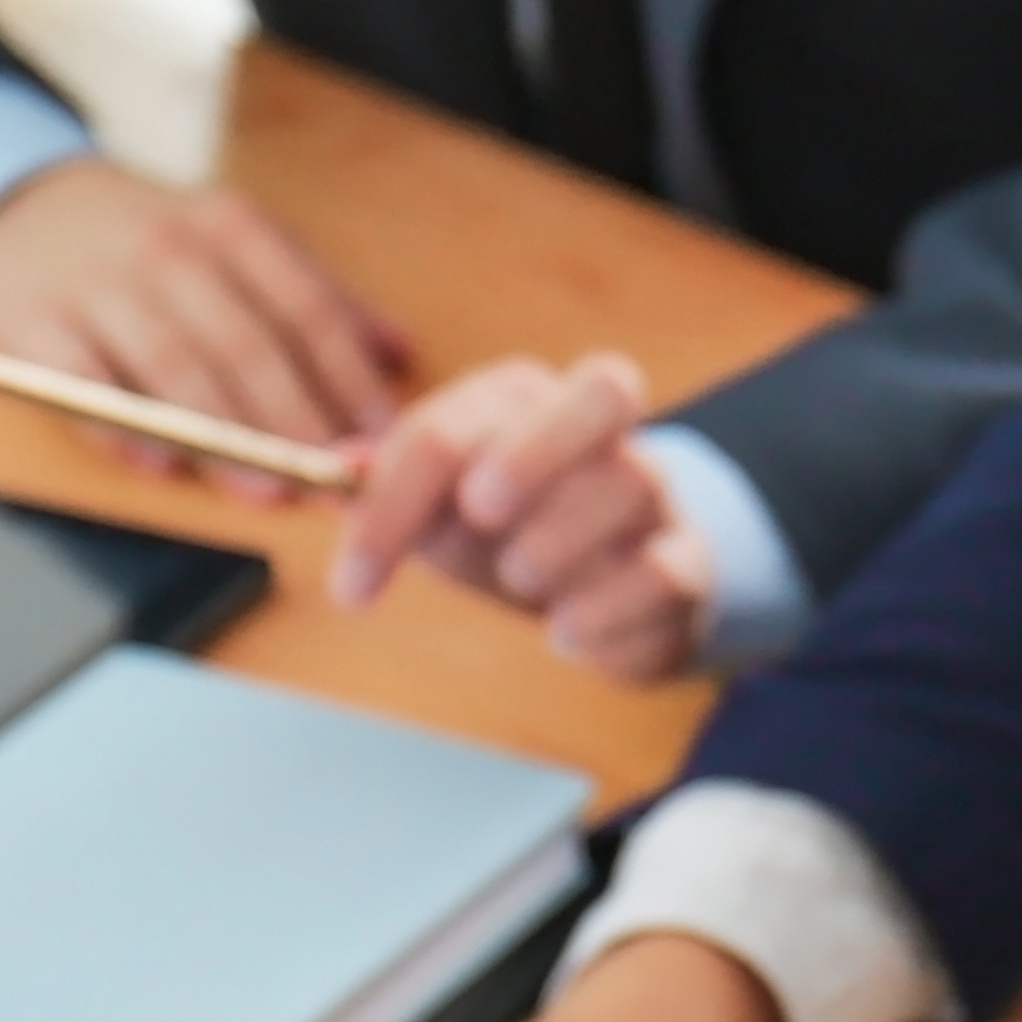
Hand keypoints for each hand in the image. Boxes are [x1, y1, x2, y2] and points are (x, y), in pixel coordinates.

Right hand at [0, 161, 404, 495]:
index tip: (376, 434)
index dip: (344, 374)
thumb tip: (399, 352)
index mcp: (229, 225)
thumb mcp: (237, 239)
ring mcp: (98, 284)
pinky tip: (159, 463)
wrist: (28, 204)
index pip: (303, 306)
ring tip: (264, 486)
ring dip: (222, 435)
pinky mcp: (35, 321)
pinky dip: (122, 424)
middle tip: (325, 476)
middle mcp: (167, 249)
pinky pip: (82, 379)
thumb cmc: (152, 240)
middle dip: (292, 418)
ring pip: (172, 365)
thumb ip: (316, 293)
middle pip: (243, 342)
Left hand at [334, 353, 719, 679]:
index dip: (397, 500)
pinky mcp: (686, 566)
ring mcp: (655, 497)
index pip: (462, 421)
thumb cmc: (517, 533)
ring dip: (559, 539)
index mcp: (529, 402)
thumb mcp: (443, 511)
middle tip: (479, 512)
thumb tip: (335, 471)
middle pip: (608, 387)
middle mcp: (604, 433)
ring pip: (635, 482)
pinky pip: (666, 572)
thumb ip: (390, 488)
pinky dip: (605, 610)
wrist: (620, 587)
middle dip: (535, 448)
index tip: (353, 585)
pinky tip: (564, 634)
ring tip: (519, 581)